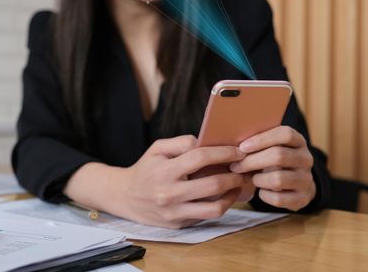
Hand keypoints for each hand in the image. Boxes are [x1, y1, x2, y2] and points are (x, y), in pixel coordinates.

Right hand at [119, 135, 245, 227]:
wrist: (125, 197)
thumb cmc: (146, 168)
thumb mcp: (157, 148)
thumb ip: (182, 142)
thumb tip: (207, 143)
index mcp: (164, 170)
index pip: (199, 158)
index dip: (223, 153)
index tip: (238, 151)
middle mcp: (169, 194)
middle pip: (212, 185)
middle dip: (234, 175)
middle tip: (242, 168)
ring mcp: (175, 212)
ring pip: (214, 208)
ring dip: (232, 195)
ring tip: (237, 184)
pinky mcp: (179, 224)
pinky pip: (206, 216)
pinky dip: (220, 205)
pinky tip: (225, 196)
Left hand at [230, 126, 315, 210]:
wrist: (296, 184)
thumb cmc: (274, 161)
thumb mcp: (271, 147)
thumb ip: (258, 142)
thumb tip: (231, 144)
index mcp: (298, 141)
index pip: (285, 134)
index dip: (262, 140)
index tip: (242, 147)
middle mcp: (306, 159)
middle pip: (278, 156)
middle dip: (252, 161)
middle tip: (235, 166)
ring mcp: (306, 179)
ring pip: (277, 179)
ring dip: (258, 179)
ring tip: (251, 178)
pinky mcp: (303, 198)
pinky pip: (278, 198)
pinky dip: (264, 195)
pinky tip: (261, 191)